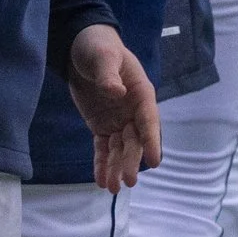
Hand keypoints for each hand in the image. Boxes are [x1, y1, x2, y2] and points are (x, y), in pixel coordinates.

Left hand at [66, 21, 161, 189]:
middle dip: (131, 160)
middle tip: (127, 180)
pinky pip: (104, 149)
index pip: (149, 120)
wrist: (82, 51)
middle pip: (135, 140)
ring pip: (120, 149)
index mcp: (141, 93)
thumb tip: (116, 92)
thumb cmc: (99, 49)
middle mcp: (133, 111)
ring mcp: (119, 121)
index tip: (155, 162)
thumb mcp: (103, 56)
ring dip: (117, 167)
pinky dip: (102, 164)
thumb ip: (108, 74)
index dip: (152, 141)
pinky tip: (101, 181)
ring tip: (112, 187)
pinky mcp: (102, 127)